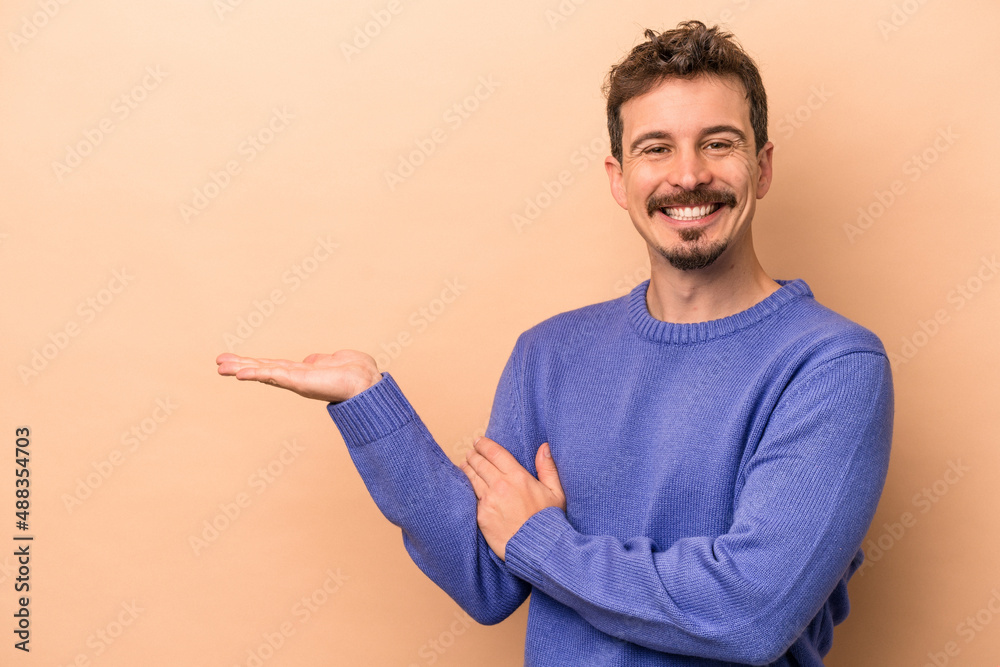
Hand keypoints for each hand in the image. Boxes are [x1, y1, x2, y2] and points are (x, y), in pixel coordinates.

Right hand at [216, 350, 381, 402]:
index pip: (273, 366)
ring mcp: (295, 381)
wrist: (367, 383)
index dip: (255, 363)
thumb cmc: (358, 372)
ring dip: (242, 369)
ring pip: (264, 372)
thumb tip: (313, 360)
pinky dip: (256, 373)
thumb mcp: (336, 360)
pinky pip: (273, 375)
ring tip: (221, 367)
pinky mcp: (298, 381)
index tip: (235, 361)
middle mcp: (296, 378)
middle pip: (263, 369)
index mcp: (303, 372)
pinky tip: (241, 373)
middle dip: (240, 366)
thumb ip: (321, 360)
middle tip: (218, 363)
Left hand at [460, 437, 565, 560]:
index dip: (484, 445)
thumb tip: (544, 447)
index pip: (495, 453)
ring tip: (464, 464)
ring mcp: (489, 501)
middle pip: (480, 463)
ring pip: (472, 478)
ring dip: (467, 468)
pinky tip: (465, 484)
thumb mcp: (556, 493)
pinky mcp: (481, 516)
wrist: (537, 549)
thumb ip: (548, 468)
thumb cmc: (549, 521)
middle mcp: (500, 486)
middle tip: (471, 452)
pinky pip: (471, 496)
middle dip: (473, 455)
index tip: (479, 441)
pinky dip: (466, 487)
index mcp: (518, 477)